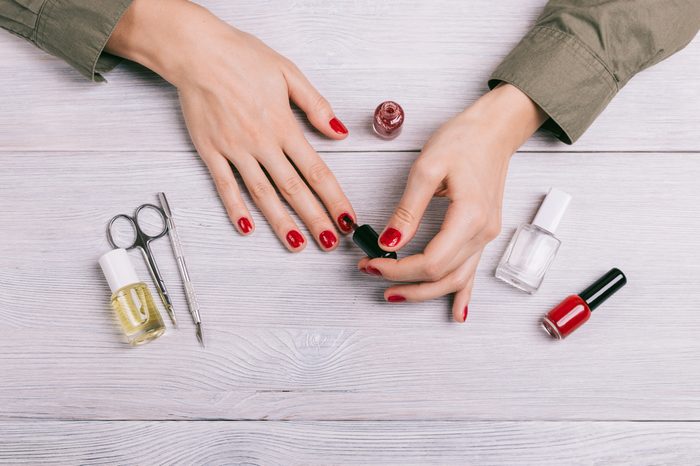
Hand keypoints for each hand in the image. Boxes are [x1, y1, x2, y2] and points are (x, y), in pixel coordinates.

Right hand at [106, 0, 354, 251]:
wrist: (197, 51)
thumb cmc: (241, 57)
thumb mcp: (288, 73)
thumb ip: (316, 106)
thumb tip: (339, 133)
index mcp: (284, 125)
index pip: (316, 171)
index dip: (334, 198)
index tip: (347, 218)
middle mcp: (261, 142)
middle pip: (294, 189)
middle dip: (315, 219)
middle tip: (330, 242)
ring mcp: (235, 150)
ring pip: (262, 194)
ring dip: (281, 222)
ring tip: (297, 244)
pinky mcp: (210, 151)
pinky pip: (225, 186)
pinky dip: (235, 208)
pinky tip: (247, 228)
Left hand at [358, 84, 546, 321]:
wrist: (494, 130)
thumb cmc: (464, 140)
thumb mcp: (427, 167)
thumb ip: (408, 210)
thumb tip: (390, 242)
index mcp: (470, 217)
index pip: (430, 261)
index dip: (397, 268)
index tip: (371, 261)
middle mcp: (482, 232)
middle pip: (442, 276)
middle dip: (405, 282)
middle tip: (372, 275)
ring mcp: (486, 235)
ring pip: (456, 278)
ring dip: (425, 291)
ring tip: (395, 294)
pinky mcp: (483, 233)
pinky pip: (472, 271)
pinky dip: (461, 292)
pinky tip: (457, 311)